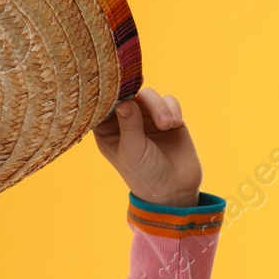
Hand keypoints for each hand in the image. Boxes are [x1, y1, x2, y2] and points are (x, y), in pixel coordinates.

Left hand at [90, 87, 202, 206]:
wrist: (175, 189)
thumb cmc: (144, 174)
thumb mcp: (133, 151)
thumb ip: (129, 125)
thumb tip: (124, 102)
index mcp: (107, 131)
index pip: (103, 106)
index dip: (109, 94)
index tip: (117, 88)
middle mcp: (125, 121)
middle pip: (128, 95)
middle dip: (138, 99)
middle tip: (144, 103)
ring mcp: (147, 118)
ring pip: (149, 96)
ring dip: (159, 106)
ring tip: (167, 125)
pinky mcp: (168, 118)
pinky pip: (168, 101)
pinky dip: (172, 108)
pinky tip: (174, 124)